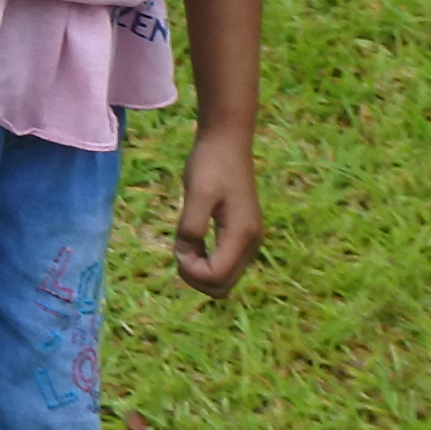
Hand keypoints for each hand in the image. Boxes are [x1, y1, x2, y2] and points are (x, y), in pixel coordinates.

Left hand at [170, 131, 261, 293]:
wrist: (227, 142)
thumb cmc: (210, 164)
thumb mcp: (197, 194)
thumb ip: (191, 228)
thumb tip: (185, 258)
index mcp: (242, 235)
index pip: (216, 278)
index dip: (190, 271)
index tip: (179, 246)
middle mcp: (251, 244)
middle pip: (222, 287)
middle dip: (194, 276)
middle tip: (180, 248)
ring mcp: (250, 241)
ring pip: (223, 280)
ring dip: (199, 270)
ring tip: (185, 242)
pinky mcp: (243, 236)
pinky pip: (224, 265)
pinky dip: (206, 261)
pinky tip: (193, 241)